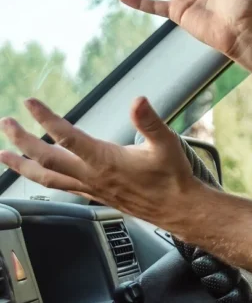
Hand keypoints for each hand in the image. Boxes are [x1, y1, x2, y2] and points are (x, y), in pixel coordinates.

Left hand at [0, 97, 201, 227]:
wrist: (176, 208)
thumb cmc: (172, 177)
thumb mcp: (166, 144)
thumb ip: (150, 121)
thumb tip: (138, 100)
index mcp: (105, 160)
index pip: (67, 136)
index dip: (46, 118)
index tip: (30, 103)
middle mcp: (92, 176)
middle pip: (46, 159)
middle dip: (22, 141)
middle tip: (6, 124)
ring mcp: (90, 187)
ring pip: (46, 178)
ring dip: (22, 165)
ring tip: (5, 155)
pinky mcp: (94, 194)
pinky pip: (60, 187)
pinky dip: (42, 178)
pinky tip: (39, 174)